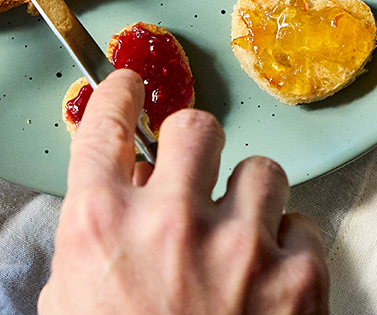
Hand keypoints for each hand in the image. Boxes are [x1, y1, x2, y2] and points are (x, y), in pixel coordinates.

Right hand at [41, 70, 328, 314]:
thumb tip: (113, 212)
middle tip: (196, 174)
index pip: (105, 122)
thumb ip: (88, 253)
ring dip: (251, 199)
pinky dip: (291, 252)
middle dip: (196, 147)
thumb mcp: (70, 309)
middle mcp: (171, 220)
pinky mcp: (300, 280)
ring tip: (241, 238)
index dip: (118, 93)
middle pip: (196, 126)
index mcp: (100, 225)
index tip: (128, 84)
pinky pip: (305, 229)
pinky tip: (271, 283)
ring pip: (262, 171)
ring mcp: (241, 246)